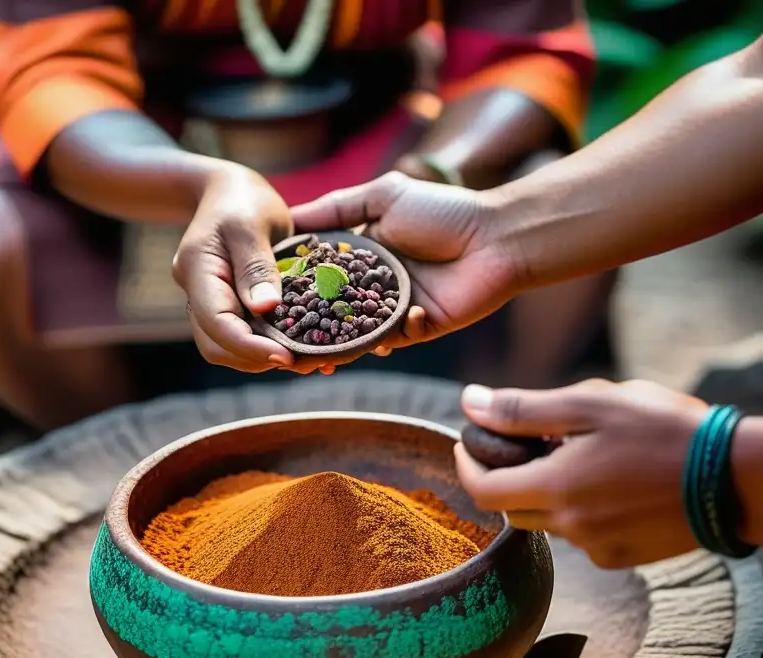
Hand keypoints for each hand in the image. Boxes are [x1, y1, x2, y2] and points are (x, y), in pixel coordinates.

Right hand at [172, 166, 330, 373]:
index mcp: (197, 270)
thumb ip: (256, 266)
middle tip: (305, 362)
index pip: (216, 323)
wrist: (230, 192)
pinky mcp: (232, 306)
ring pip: (230, 348)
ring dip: (265, 358)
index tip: (287, 358)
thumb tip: (265, 309)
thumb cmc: (242, 200)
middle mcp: (198, 293)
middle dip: (258, 359)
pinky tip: (303, 346)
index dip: (250, 346)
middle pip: (219, 346)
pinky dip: (271, 345)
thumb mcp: (251, 224)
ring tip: (308, 358)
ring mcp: (213, 302)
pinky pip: (246, 335)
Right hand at [291, 172, 525, 353]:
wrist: (496, 237)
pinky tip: (378, 334)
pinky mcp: (420, 327)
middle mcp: (375, 284)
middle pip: (334, 309)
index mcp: (363, 254)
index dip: (295, 286)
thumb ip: (339, 207)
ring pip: (358, 332)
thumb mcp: (386, 196)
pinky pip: (394, 339)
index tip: (266, 296)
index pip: (320, 274)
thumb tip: (291, 214)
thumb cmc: (444, 211)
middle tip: (282, 341)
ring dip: (340, 343)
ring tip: (317, 356)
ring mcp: (397, 308)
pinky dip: (386, 336)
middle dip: (310, 326)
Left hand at [454, 379, 709, 568]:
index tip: (471, 441)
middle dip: (511, 475)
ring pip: (550, 520)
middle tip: (534, 440)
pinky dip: (582, 508)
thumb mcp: (592, 406)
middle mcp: (570, 528)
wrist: (738, 479)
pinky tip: (615, 481)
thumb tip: (469, 404)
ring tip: (586, 453)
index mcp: (556, 489)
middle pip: (514, 507)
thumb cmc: (666, 431)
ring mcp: (597, 548)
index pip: (482, 490)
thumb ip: (524, 410)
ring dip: (551, 490)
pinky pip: (583, 534)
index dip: (468, 465)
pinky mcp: (624, 558)